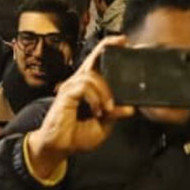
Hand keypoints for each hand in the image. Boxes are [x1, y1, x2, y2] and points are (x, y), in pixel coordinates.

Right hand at [23, 37, 134, 179]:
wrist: (59, 147)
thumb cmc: (77, 136)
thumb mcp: (103, 126)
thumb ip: (115, 115)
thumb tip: (130, 108)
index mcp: (89, 88)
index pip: (99, 63)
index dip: (109, 50)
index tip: (124, 43)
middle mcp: (79, 83)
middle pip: (93, 57)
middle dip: (108, 46)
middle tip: (123, 42)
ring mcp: (71, 87)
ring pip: (93, 76)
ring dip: (105, 92)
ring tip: (107, 110)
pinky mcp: (66, 94)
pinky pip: (85, 87)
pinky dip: (95, 98)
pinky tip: (97, 111)